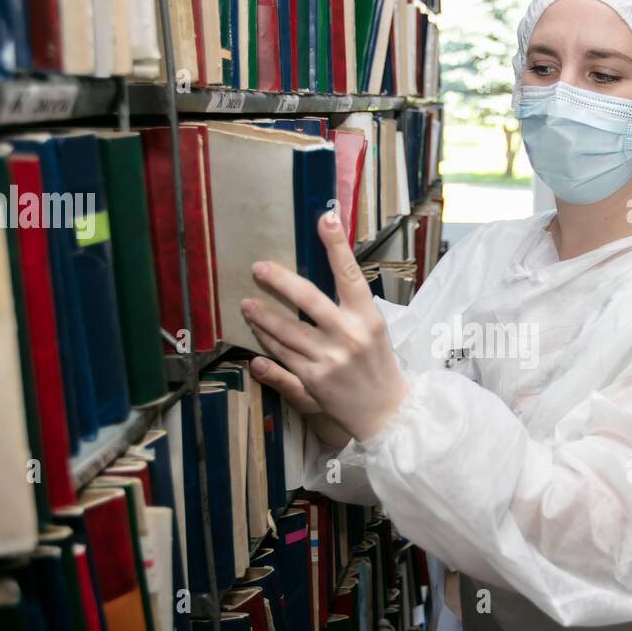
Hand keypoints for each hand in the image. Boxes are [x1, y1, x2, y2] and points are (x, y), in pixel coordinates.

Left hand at [241, 209, 407, 441]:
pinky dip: (267, 342)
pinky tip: (257, 331)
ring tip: (247, 303)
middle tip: (259, 267)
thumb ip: (351, 302)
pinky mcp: (313, 380)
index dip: (336, 245)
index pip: (350, 274)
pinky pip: (282, 355)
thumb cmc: (377, 365)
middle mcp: (349, 336)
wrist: (384, 412)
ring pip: (286, 329)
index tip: (325, 218)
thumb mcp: (374, 329)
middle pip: (308, 298)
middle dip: (279, 280)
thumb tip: (333, 264)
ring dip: (263, 315)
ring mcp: (329, 359)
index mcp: (368, 318)